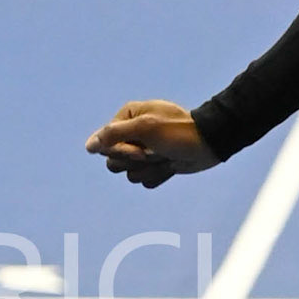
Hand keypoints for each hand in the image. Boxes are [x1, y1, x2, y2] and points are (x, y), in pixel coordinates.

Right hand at [85, 99, 217, 188]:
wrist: (209, 145)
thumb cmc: (179, 132)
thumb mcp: (145, 128)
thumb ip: (114, 134)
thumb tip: (89, 146)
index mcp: (127, 118)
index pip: (106, 144)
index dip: (123, 151)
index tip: (142, 148)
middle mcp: (132, 134)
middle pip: (113, 161)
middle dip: (135, 162)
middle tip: (155, 153)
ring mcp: (144, 151)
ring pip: (128, 173)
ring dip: (148, 170)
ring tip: (165, 159)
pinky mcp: (155, 166)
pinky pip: (144, 180)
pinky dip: (158, 176)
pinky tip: (171, 166)